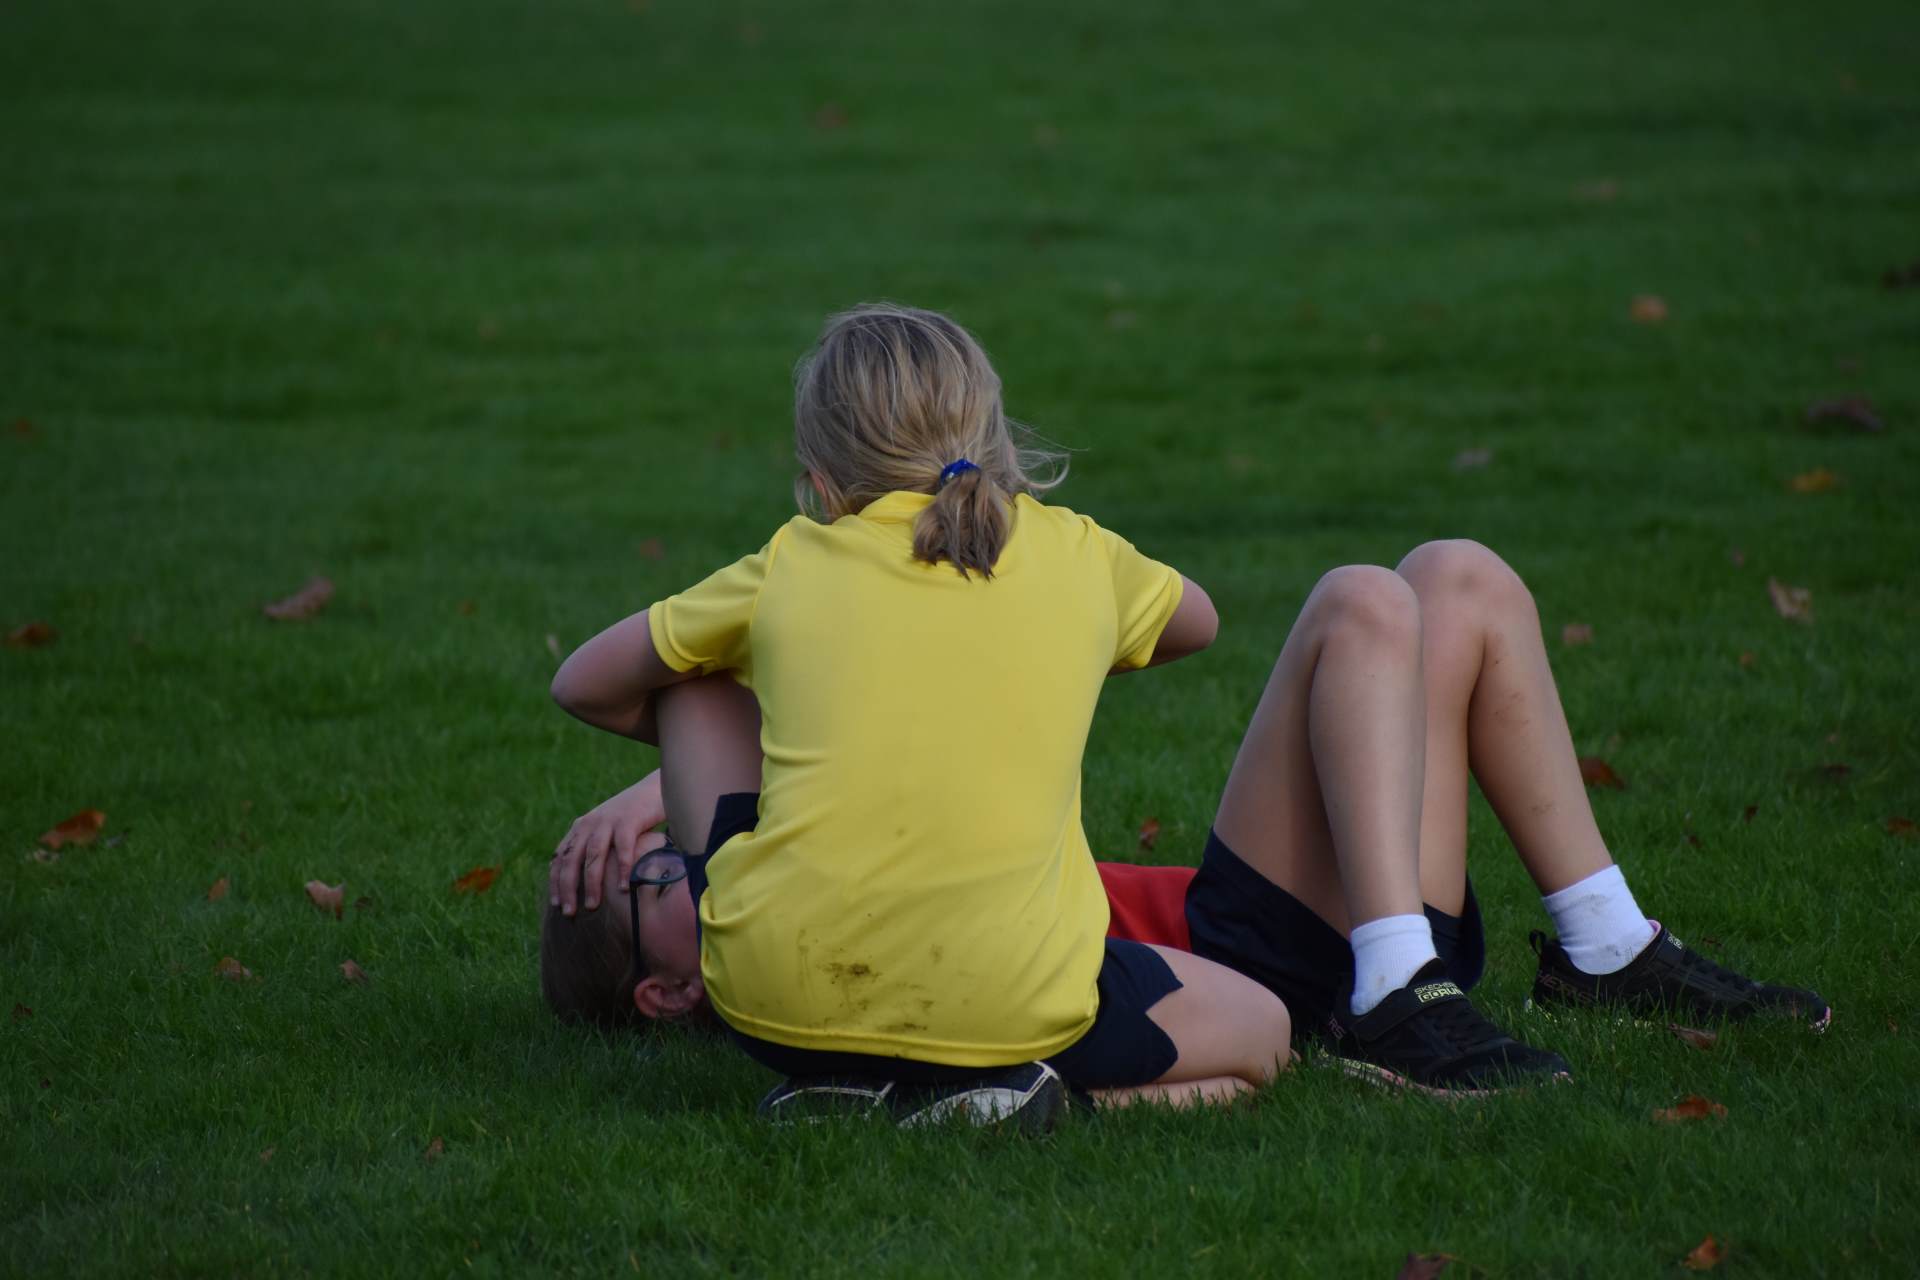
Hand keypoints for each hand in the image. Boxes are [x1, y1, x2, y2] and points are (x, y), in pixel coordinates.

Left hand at [549, 771, 665, 915]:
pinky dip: (622, 869)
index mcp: (581, 827)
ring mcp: (609, 820)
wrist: (654, 789)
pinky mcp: (629, 820)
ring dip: (592, 883)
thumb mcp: (606, 830)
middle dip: (568, 888)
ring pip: (593, 856)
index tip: (555, 904)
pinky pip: (623, 848)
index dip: (556, 881)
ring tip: (592, 905)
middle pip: (572, 859)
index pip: (560, 857)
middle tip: (569, 912)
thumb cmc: (632, 817)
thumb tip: (587, 883)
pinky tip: (624, 888)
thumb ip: (595, 849)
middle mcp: (590, 823)